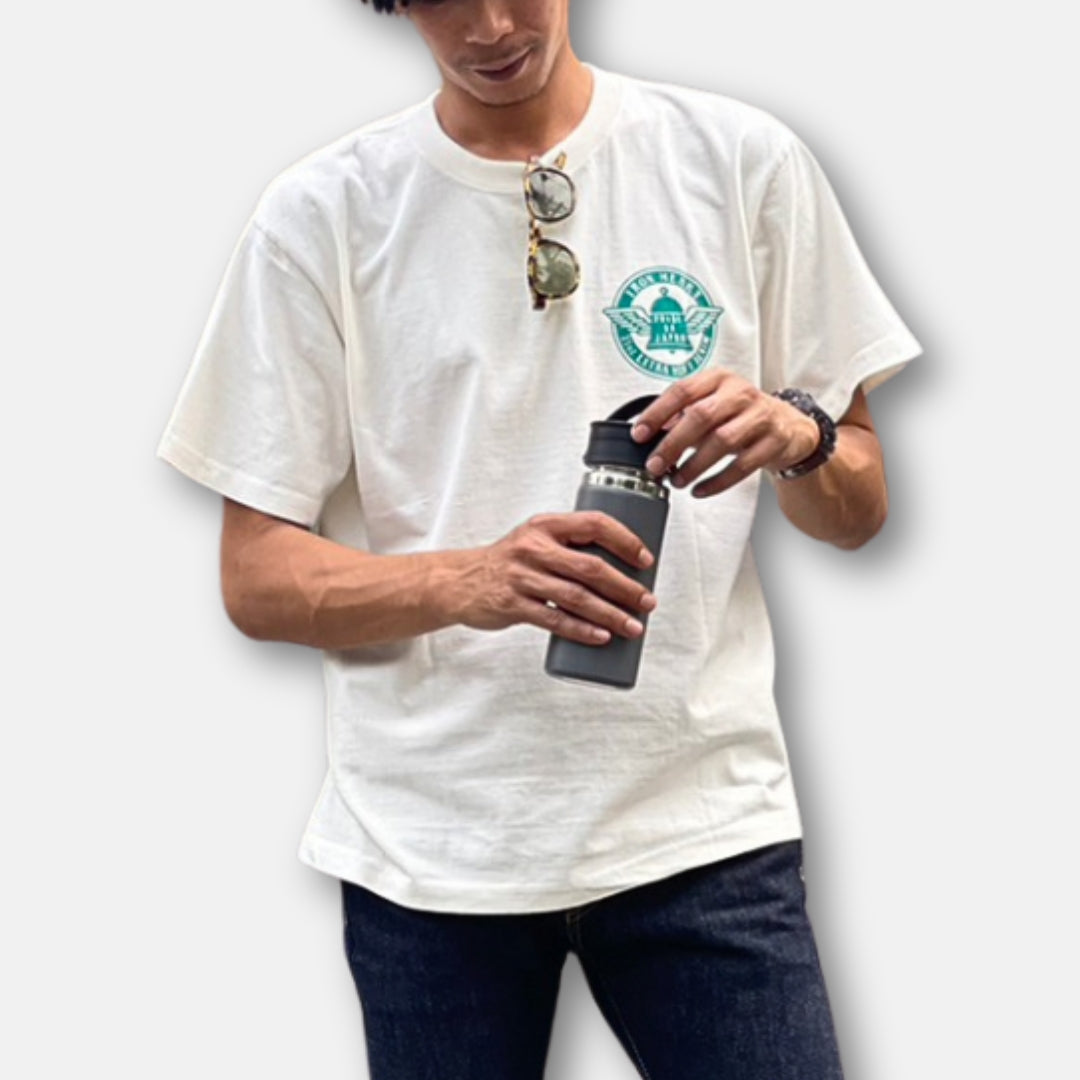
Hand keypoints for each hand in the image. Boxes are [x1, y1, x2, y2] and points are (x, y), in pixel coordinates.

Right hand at [452, 513, 657, 645]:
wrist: (459, 581)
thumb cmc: (507, 562)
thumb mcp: (535, 540)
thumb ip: (570, 547)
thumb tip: (621, 570)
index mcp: (545, 525)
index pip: (594, 524)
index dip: (625, 541)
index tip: (645, 560)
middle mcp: (534, 548)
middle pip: (590, 567)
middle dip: (625, 587)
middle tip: (647, 601)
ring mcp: (522, 577)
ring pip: (576, 597)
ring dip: (610, 614)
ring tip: (632, 625)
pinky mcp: (513, 604)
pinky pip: (554, 619)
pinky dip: (581, 630)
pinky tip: (601, 636)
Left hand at [630, 369, 819, 497]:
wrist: (789, 426)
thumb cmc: (742, 415)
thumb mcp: (712, 406)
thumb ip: (681, 418)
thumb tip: (649, 437)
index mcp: (718, 379)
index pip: (682, 391)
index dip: (657, 413)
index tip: (639, 434)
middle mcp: (740, 393)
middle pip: (701, 416)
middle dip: (673, 444)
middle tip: (655, 465)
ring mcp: (761, 416)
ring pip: (722, 441)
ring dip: (694, 465)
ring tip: (677, 480)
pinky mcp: (775, 441)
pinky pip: (742, 466)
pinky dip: (717, 481)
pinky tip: (700, 489)